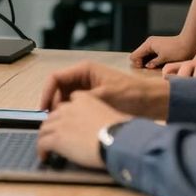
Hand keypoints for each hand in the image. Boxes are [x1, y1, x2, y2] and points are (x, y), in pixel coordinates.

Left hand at [36, 91, 130, 168]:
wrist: (115, 140)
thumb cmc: (120, 130)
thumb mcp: (112, 114)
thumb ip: (103, 116)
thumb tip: (110, 128)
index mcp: (83, 100)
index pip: (68, 103)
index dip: (65, 114)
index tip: (67, 122)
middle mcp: (69, 109)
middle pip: (53, 116)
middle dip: (52, 126)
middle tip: (55, 137)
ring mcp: (60, 123)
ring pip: (44, 129)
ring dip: (44, 138)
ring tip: (47, 148)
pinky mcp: (56, 139)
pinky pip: (42, 143)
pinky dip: (41, 150)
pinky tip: (45, 157)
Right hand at [39, 60, 168, 118]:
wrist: (151, 102)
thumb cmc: (132, 94)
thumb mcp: (106, 96)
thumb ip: (84, 100)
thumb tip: (65, 109)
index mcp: (84, 70)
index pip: (55, 78)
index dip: (46, 92)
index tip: (43, 109)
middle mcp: (82, 77)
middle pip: (57, 89)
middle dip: (51, 103)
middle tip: (51, 121)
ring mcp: (86, 88)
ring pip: (64, 98)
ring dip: (60, 110)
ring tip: (59, 125)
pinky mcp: (91, 100)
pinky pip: (73, 106)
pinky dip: (69, 114)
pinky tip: (70, 125)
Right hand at [130, 33, 195, 69]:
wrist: (189, 43)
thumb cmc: (177, 51)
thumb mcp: (164, 58)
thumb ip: (153, 63)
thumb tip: (147, 66)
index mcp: (148, 44)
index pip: (134, 55)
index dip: (137, 64)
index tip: (145, 69)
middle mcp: (149, 43)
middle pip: (138, 55)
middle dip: (141, 63)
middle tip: (149, 70)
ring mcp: (154, 44)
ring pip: (145, 55)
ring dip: (147, 62)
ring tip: (154, 68)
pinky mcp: (159, 47)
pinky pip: (151, 54)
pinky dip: (152, 60)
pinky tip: (157, 65)